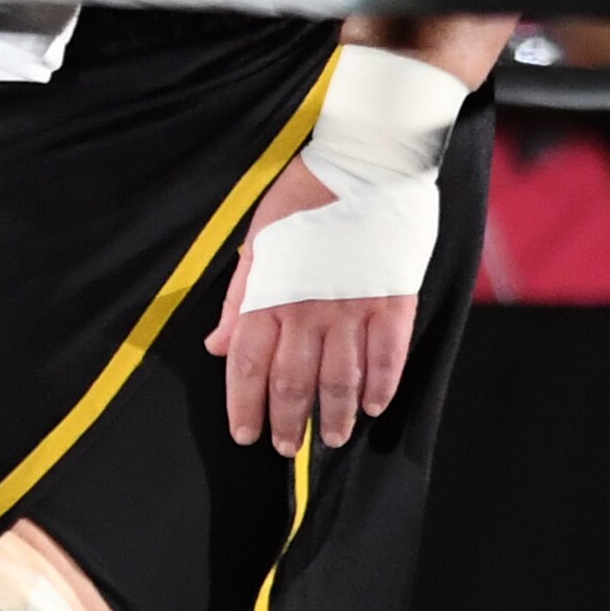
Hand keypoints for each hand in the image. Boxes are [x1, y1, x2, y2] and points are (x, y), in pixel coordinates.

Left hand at [206, 155, 417, 456]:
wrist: (364, 162)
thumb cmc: (302, 198)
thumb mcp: (258, 243)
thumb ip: (239, 300)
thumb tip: (217, 346)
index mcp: (270, 296)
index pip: (249, 366)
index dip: (245, 406)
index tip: (245, 434)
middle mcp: (309, 310)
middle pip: (294, 384)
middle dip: (288, 423)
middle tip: (287, 448)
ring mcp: (354, 308)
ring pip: (342, 380)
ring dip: (336, 415)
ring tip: (333, 436)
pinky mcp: (392, 301)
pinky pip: (388, 357)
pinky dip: (381, 387)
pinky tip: (374, 406)